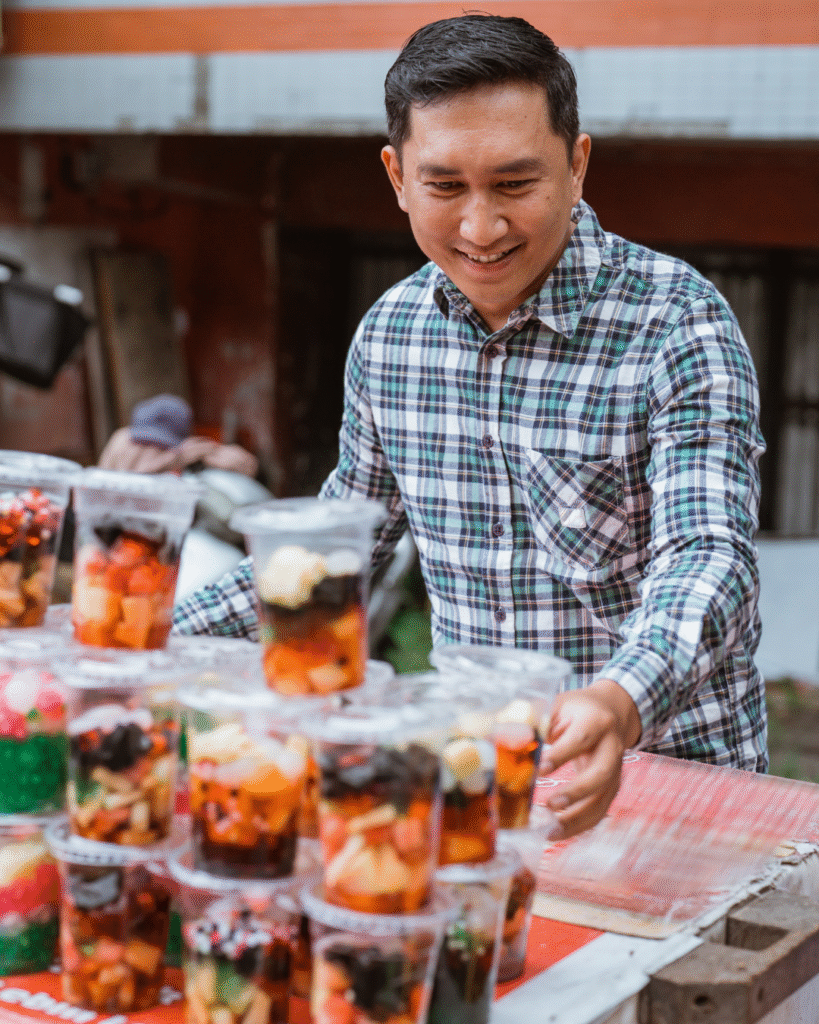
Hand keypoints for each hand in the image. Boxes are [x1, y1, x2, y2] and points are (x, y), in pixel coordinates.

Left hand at [541, 679, 641, 839]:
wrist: (614, 710)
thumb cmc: (578, 708)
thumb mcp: (559, 704)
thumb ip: (537, 720)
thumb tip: (504, 739)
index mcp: (596, 721)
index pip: (580, 739)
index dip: (561, 756)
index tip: (539, 769)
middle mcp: (612, 746)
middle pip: (601, 773)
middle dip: (576, 792)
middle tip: (550, 805)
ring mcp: (616, 769)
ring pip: (603, 799)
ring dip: (578, 818)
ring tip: (551, 831)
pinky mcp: (613, 786)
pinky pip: (601, 810)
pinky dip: (581, 825)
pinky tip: (559, 832)